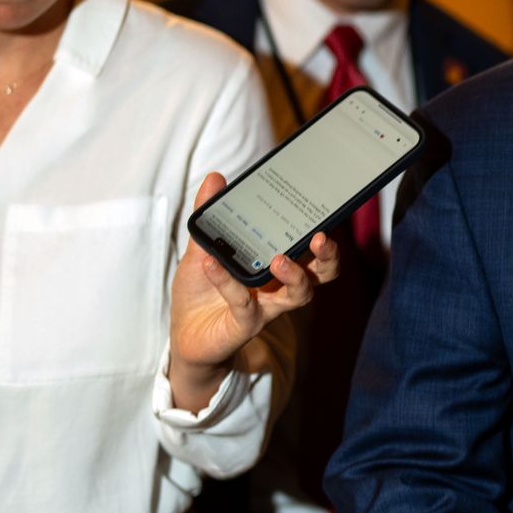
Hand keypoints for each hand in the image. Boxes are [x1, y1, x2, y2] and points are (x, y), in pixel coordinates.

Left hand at [168, 172, 339, 410]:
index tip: (324, 211)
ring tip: (279, 258)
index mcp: (277, 265)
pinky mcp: (246, 325)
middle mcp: (280, 286)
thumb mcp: (203, 248)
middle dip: (328, 256)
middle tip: (322, 238)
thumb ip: (211, 216)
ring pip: (299, 294)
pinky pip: (244, 303)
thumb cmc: (201, 291)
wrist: (184, 334)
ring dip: (295, 275)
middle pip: (322, 273)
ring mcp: (267, 307)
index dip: (324, 234)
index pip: (311, 248)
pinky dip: (228, 282)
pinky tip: (211, 265)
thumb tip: (215, 178)